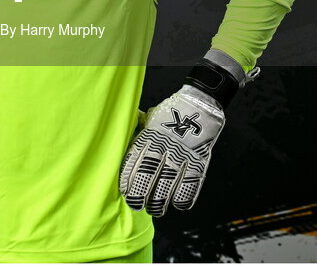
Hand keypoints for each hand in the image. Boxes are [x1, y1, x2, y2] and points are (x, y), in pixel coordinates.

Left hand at [118, 84, 224, 216]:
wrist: (199, 104)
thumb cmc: (170, 114)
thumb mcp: (149, 120)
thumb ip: (137, 135)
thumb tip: (117, 144)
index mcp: (149, 135)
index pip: (134, 160)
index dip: (128, 179)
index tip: (125, 193)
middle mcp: (164, 146)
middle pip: (148, 174)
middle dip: (140, 194)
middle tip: (136, 206)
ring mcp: (182, 154)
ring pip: (168, 183)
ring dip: (160, 201)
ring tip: (155, 210)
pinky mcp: (198, 160)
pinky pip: (190, 184)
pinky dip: (183, 197)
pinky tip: (177, 204)